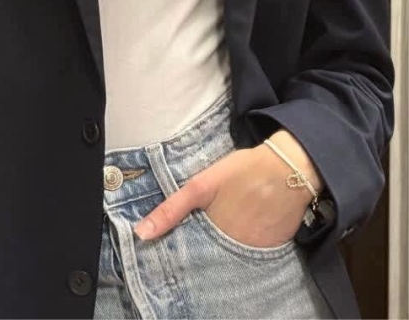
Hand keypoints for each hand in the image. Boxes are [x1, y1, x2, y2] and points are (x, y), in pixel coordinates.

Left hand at [134, 143, 311, 247]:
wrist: (287, 168)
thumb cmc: (242, 171)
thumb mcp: (202, 184)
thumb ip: (172, 209)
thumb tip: (141, 234)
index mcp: (213, 233)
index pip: (190, 255)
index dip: (182, 253)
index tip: (172, 254)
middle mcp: (233, 249)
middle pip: (211, 258)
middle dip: (202, 254)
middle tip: (204, 237)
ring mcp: (254, 252)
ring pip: (231, 260)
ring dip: (224, 252)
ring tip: (224, 234)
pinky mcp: (273, 251)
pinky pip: (253, 257)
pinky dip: (246, 250)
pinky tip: (244, 234)